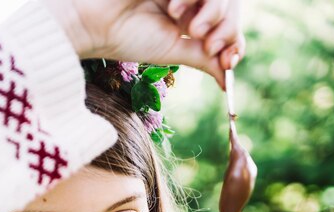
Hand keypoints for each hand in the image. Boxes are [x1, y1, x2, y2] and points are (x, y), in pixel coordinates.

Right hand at [42, 0, 244, 87]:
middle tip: (209, 46)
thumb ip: (203, 59)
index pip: (228, 24)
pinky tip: (175, 9)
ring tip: (191, 28)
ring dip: (214, 11)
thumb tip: (228, 81)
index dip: (235, 41)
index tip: (230, 61)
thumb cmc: (129, 38)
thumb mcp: (173, 52)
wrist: (98, 22)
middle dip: (226, 27)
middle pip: (230, 5)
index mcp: (191, 17)